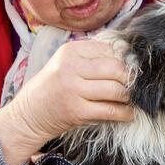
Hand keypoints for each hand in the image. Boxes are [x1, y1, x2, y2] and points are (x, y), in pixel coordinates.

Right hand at [0, 39, 134, 164]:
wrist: (28, 114)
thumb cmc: (53, 88)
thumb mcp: (66, 64)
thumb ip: (93, 58)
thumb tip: (129, 57)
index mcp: (70, 51)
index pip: (110, 50)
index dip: (125, 60)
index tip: (132, 69)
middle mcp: (71, 67)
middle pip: (117, 69)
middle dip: (130, 79)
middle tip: (136, 85)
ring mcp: (73, 89)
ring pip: (116, 90)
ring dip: (129, 97)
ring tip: (132, 99)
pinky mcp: (77, 111)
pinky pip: (111, 110)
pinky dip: (125, 113)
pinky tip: (129, 113)